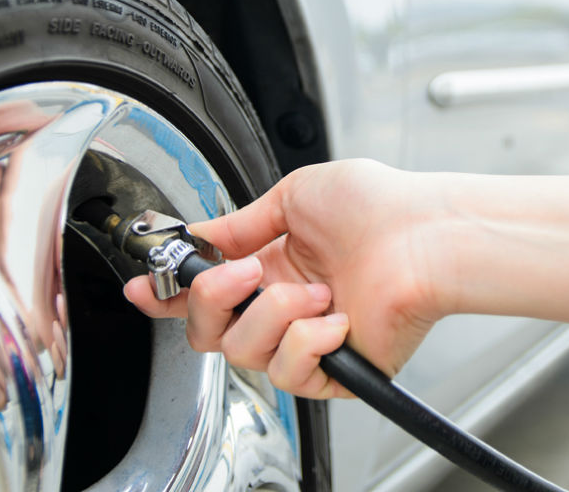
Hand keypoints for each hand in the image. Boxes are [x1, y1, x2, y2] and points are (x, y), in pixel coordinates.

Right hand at [124, 159, 450, 397]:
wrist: (425, 232)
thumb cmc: (380, 206)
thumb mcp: (293, 196)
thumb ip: (238, 224)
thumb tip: (199, 235)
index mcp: (271, 265)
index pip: (207, 293)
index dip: (168, 295)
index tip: (143, 288)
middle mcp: (284, 305)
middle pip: (208, 332)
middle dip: (211, 300)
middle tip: (244, 271)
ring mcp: (307, 340)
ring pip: (243, 351)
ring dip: (273, 312)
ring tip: (315, 289)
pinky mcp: (333, 372)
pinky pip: (288, 372)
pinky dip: (308, 339)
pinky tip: (336, 317)